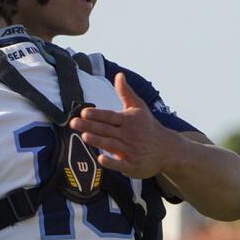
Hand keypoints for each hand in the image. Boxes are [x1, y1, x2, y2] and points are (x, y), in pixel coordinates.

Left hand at [67, 73, 183, 179]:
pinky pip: (121, 164)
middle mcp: (129, 135)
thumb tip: (119, 75)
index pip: (110, 116)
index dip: (97, 114)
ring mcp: (131, 151)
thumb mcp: (139, 108)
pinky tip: (101, 158)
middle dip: (90, 126)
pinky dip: (112, 162)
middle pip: (106, 130)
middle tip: (73, 123)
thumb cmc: (148, 126)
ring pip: (112, 145)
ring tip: (84, 136)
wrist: (167, 149)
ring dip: (98, 141)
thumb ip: (126, 92)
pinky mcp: (133, 165)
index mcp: (128, 120)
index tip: (84, 112)